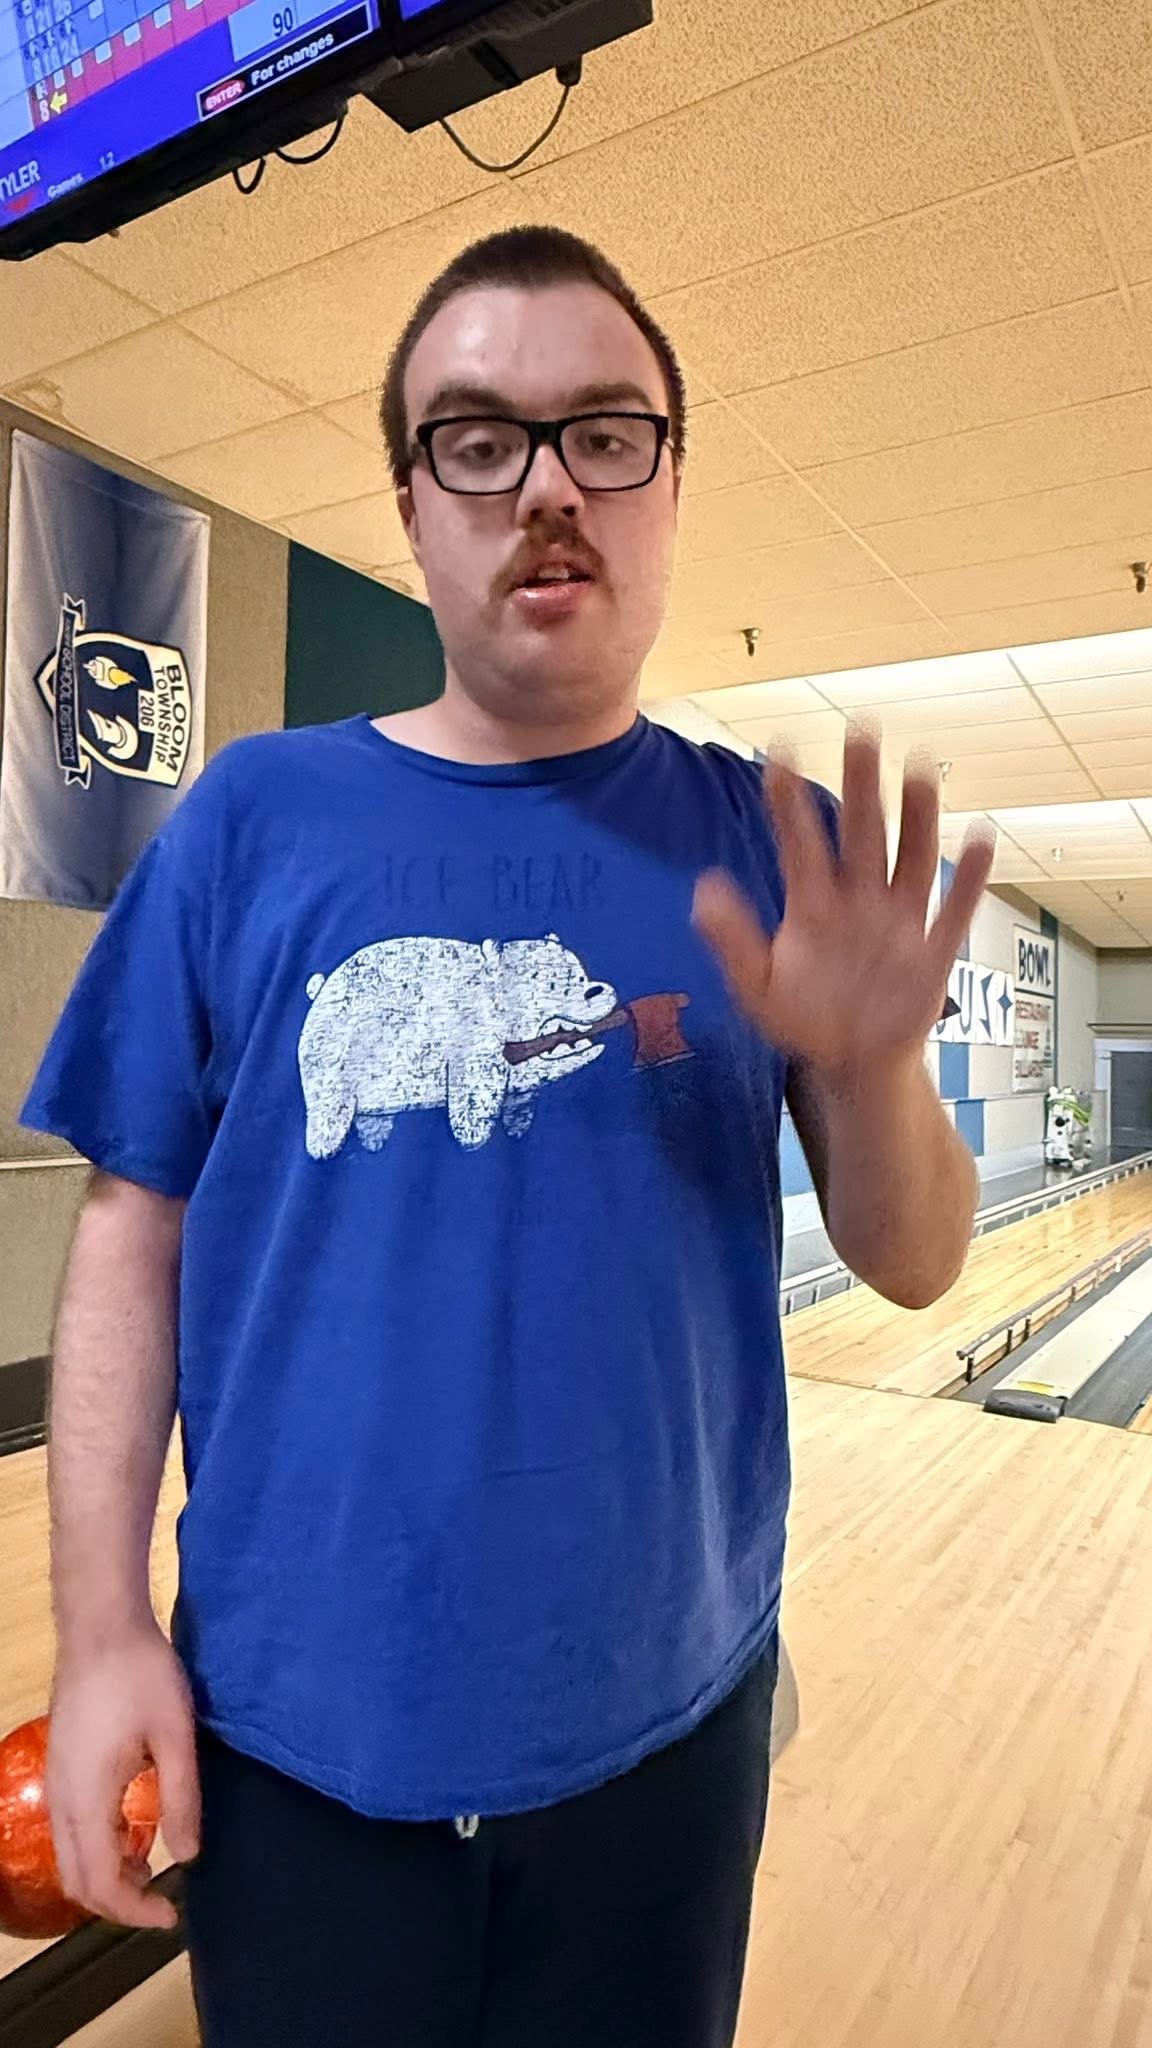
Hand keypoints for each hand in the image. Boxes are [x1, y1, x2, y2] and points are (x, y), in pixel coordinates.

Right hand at [48, 1625, 200, 1930]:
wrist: (101, 1624)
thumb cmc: (143, 1675)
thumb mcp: (176, 1735)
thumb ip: (182, 1798)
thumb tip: (189, 1855)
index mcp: (88, 1800)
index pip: (102, 1884)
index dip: (135, 1910)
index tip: (173, 1915)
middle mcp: (61, 1800)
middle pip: (77, 1880)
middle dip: (118, 1901)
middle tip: (162, 1899)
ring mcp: (55, 1782)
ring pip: (69, 1855)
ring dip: (106, 1874)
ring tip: (152, 1867)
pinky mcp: (60, 1765)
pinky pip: (69, 1829)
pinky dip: (97, 1847)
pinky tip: (132, 1829)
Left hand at [694, 729, 993, 1073]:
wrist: (852, 1065)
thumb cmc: (804, 1020)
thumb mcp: (756, 987)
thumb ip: (732, 940)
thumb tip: (700, 890)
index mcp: (813, 907)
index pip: (800, 845)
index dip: (790, 803)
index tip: (780, 753)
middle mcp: (859, 902)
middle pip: (862, 833)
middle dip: (862, 784)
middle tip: (861, 730)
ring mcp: (900, 924)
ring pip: (910, 859)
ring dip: (918, 816)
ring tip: (919, 767)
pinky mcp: (933, 955)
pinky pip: (954, 913)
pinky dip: (969, 880)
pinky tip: (980, 839)